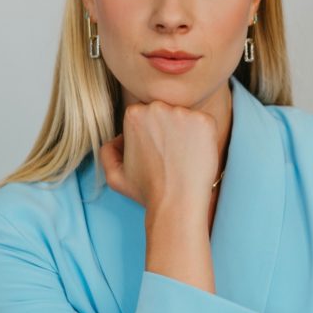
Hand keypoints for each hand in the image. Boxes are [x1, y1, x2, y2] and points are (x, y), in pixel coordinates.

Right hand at [99, 99, 219, 211]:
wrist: (177, 203)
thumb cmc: (147, 192)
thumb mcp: (114, 175)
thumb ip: (108, 152)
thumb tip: (117, 139)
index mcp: (134, 114)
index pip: (145, 114)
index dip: (151, 134)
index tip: (156, 152)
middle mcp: (157, 108)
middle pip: (165, 111)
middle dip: (168, 129)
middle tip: (171, 156)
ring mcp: (183, 113)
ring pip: (185, 117)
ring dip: (186, 132)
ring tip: (184, 158)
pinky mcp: (204, 121)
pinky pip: (205, 123)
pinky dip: (204, 137)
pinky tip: (197, 156)